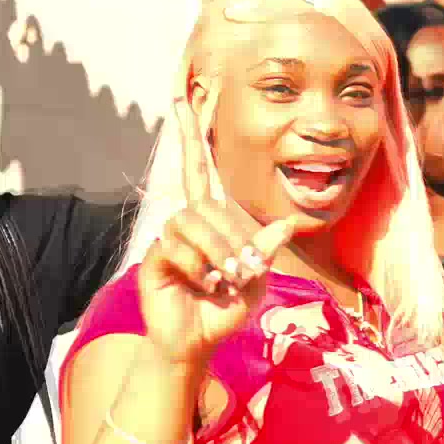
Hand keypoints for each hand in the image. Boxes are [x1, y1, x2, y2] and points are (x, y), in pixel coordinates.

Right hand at [138, 98, 308, 364]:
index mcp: (209, 220)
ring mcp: (167, 239)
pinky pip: (176, 247)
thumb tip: (289, 223)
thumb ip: (265, 249)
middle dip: (231, 240)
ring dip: (215, 253)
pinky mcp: (154, 258)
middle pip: (207, 206)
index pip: (197, 168)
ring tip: (223, 280)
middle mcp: (185, 222)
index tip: (180, 101)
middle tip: (243, 273)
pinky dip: (197, 268)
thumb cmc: (224, 309)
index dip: (189, 136)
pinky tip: (202, 285)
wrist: (197, 342)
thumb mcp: (255, 279)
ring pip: (191, 223)